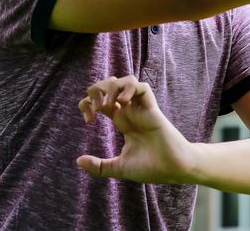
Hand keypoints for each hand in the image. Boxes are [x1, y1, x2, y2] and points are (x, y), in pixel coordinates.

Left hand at [77, 75, 195, 183]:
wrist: (171, 169)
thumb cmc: (150, 167)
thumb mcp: (119, 167)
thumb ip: (99, 166)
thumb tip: (78, 160)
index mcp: (122, 120)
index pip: (101, 99)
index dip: (89, 104)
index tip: (88, 121)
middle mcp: (130, 110)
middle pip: (110, 84)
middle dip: (97, 90)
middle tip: (95, 108)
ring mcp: (141, 107)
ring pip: (126, 80)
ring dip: (113, 87)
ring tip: (108, 104)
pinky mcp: (152, 108)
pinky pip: (142, 87)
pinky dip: (130, 89)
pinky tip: (123, 102)